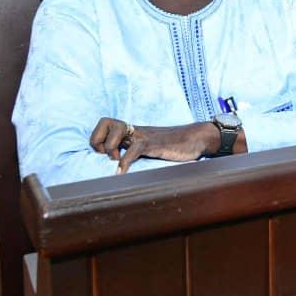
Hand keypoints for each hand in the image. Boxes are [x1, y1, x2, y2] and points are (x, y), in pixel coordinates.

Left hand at [89, 118, 218, 173]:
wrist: (197, 138)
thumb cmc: (174, 146)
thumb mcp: (150, 147)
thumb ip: (136, 150)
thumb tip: (119, 167)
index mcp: (132, 131)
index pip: (105, 123)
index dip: (98, 138)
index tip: (104, 154)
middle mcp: (136, 130)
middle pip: (106, 122)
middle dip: (99, 140)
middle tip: (109, 156)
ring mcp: (145, 135)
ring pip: (118, 131)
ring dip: (112, 148)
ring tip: (117, 162)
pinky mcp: (155, 143)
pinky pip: (135, 149)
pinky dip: (124, 163)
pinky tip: (121, 174)